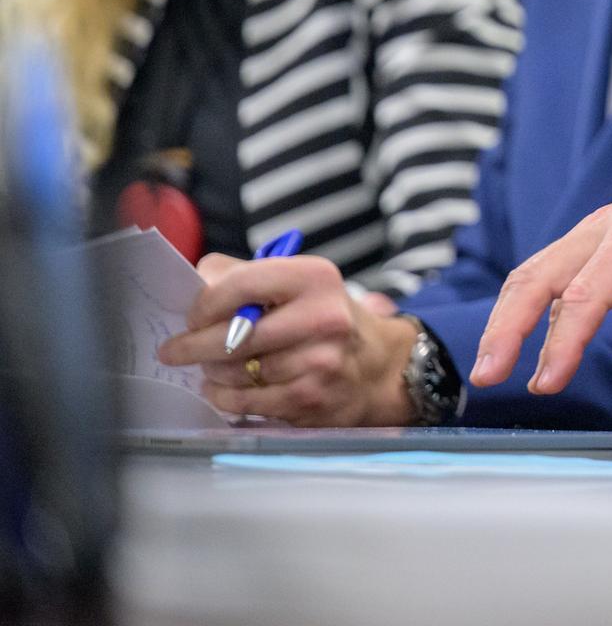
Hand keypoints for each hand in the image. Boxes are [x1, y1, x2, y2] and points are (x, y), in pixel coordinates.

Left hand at [156, 253, 416, 425]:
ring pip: (236, 371)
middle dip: (193, 345)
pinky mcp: (309, 399)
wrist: (376, 366)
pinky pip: (245, 401)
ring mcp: (318, 361)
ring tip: (208, 366)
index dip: (204, 303)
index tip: (190, 316)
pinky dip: (224, 396)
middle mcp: (322, 317)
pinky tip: (221, 388)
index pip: (241, 284)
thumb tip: (197, 278)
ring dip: (211, 371)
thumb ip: (247, 275)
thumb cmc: (324, 319)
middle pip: (233, 335)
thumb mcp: (299, 284)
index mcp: (315, 278)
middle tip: (172, 350)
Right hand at [471, 153, 611, 408]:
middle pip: (540, 274)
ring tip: (490, 369)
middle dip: (507, 326)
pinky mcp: (597, 240)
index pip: (588, 293)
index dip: (563, 342)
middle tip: (485, 377)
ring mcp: (598, 228)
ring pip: (538, 270)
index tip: (545, 384)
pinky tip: (527, 345)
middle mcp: (608, 224)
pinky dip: (533, 307)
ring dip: (510, 317)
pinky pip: (554, 271)